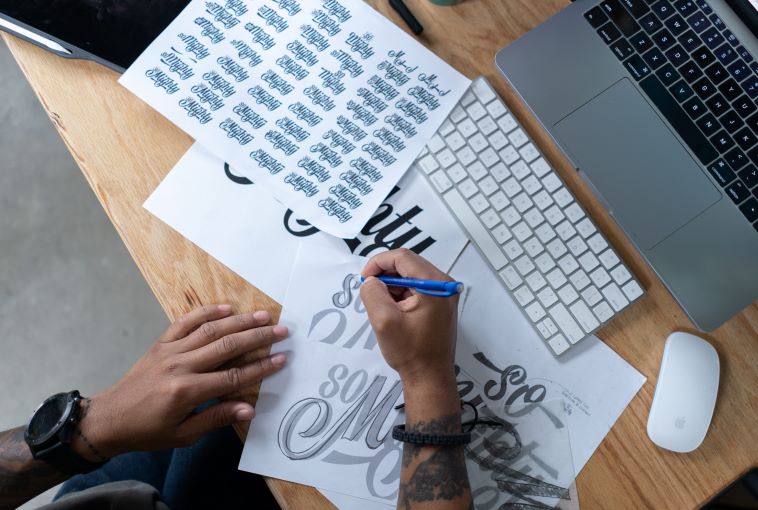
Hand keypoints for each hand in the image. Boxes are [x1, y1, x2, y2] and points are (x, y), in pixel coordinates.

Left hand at [71, 305, 287, 461]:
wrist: (109, 418)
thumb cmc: (148, 431)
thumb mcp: (183, 434)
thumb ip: (216, 418)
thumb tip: (249, 409)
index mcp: (187, 391)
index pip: (233, 377)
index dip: (261, 368)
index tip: (282, 359)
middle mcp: (180, 366)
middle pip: (227, 346)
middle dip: (258, 338)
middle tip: (282, 331)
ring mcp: (170, 351)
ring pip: (210, 330)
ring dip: (239, 321)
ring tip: (263, 315)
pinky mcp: (161, 343)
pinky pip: (185, 322)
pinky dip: (206, 312)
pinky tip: (226, 307)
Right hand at [360, 249, 458, 389]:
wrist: (429, 378)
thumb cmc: (409, 352)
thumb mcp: (384, 321)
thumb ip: (373, 293)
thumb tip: (371, 281)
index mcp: (435, 284)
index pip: (403, 257)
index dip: (379, 263)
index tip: (364, 280)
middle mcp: (444, 284)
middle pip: (408, 264)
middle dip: (385, 275)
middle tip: (370, 292)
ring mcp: (444, 294)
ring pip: (411, 276)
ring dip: (392, 286)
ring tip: (382, 307)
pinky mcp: (440, 304)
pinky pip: (417, 288)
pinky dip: (401, 294)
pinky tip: (393, 312)